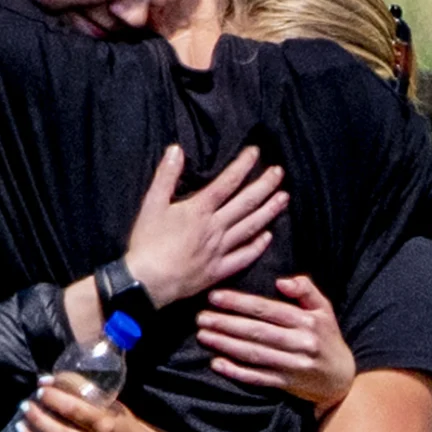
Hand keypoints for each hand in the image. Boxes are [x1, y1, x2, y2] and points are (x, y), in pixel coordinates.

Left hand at [17, 372, 145, 431]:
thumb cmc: (120, 424)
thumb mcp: (110, 405)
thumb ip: (82, 393)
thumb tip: (47, 380)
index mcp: (106, 425)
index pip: (75, 411)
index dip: (54, 399)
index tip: (41, 389)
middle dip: (38, 418)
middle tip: (25, 405)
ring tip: (19, 425)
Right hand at [125, 145, 286, 306]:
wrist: (147, 282)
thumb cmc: (147, 242)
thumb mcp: (151, 204)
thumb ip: (165, 176)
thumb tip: (176, 149)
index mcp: (199, 210)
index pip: (227, 182)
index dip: (242, 166)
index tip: (256, 152)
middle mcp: (215, 228)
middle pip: (246, 203)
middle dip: (265, 185)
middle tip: (280, 172)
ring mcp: (220, 250)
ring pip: (250, 227)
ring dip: (269, 211)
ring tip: (284, 198)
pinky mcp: (219, 270)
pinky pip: (244, 257)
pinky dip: (258, 246)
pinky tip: (269, 236)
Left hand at [200, 277, 357, 412]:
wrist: (341, 378)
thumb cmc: (327, 338)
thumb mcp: (324, 309)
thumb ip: (306, 290)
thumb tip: (281, 282)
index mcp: (306, 322)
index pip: (267, 310)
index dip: (239, 303)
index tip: (215, 296)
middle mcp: (300, 343)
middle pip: (256, 332)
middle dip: (225, 323)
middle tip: (201, 317)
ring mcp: (292, 366)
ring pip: (253, 354)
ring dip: (225, 345)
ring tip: (203, 335)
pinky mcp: (286, 384)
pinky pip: (257, 378)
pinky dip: (236, 372)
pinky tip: (217, 364)